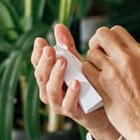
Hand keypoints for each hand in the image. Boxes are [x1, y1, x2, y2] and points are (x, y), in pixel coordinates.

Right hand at [31, 24, 119, 139]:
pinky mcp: (73, 112)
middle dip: (45, 62)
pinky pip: (68, 104)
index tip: (40, 41)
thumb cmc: (86, 84)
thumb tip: (58, 26)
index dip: (37, 53)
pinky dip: (71, 94)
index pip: (37, 64)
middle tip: (51, 49)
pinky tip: (76, 82)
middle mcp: (49, 91)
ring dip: (56, 75)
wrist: (102, 108)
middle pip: (41, 76)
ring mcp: (59, 103)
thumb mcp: (76, 63)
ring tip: (63, 62)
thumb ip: (67, 46)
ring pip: (51, 90)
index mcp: (48, 78)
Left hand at [83, 26, 139, 139]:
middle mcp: (126, 58)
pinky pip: (86, 68)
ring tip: (99, 73)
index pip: (117, 30)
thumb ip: (129, 55)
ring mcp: (113, 70)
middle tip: (97, 54)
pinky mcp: (102, 82)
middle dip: (96, 43)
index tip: (106, 46)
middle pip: (102, 34)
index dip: (108, 37)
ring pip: (91, 53)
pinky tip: (95, 82)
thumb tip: (111, 45)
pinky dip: (87, 74)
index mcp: (138, 52)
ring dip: (92, 61)